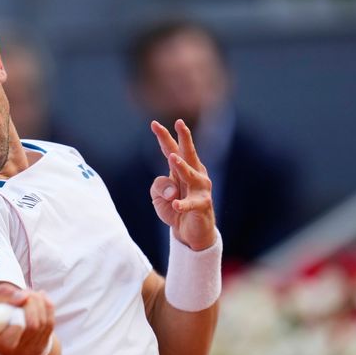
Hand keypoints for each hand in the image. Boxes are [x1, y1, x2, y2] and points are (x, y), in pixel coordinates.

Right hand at [0, 282, 54, 354]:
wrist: (0, 323)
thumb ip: (5, 295)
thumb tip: (24, 297)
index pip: (15, 330)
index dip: (19, 314)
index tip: (18, 301)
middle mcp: (15, 352)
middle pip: (33, 326)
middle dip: (32, 303)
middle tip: (25, 292)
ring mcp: (30, 350)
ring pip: (44, 323)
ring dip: (39, 302)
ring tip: (30, 294)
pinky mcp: (42, 345)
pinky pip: (50, 323)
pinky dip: (47, 306)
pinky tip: (40, 297)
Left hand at [149, 119, 215, 250]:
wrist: (189, 232)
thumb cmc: (174, 207)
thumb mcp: (158, 196)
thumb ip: (158, 186)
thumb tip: (170, 190)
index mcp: (181, 168)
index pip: (171, 149)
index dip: (163, 137)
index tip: (154, 123)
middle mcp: (194, 174)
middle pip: (188, 154)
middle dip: (184, 138)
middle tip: (179, 122)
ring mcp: (200, 189)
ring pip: (191, 175)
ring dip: (182, 166)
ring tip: (172, 158)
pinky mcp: (202, 206)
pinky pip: (191, 204)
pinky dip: (183, 205)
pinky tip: (175, 204)